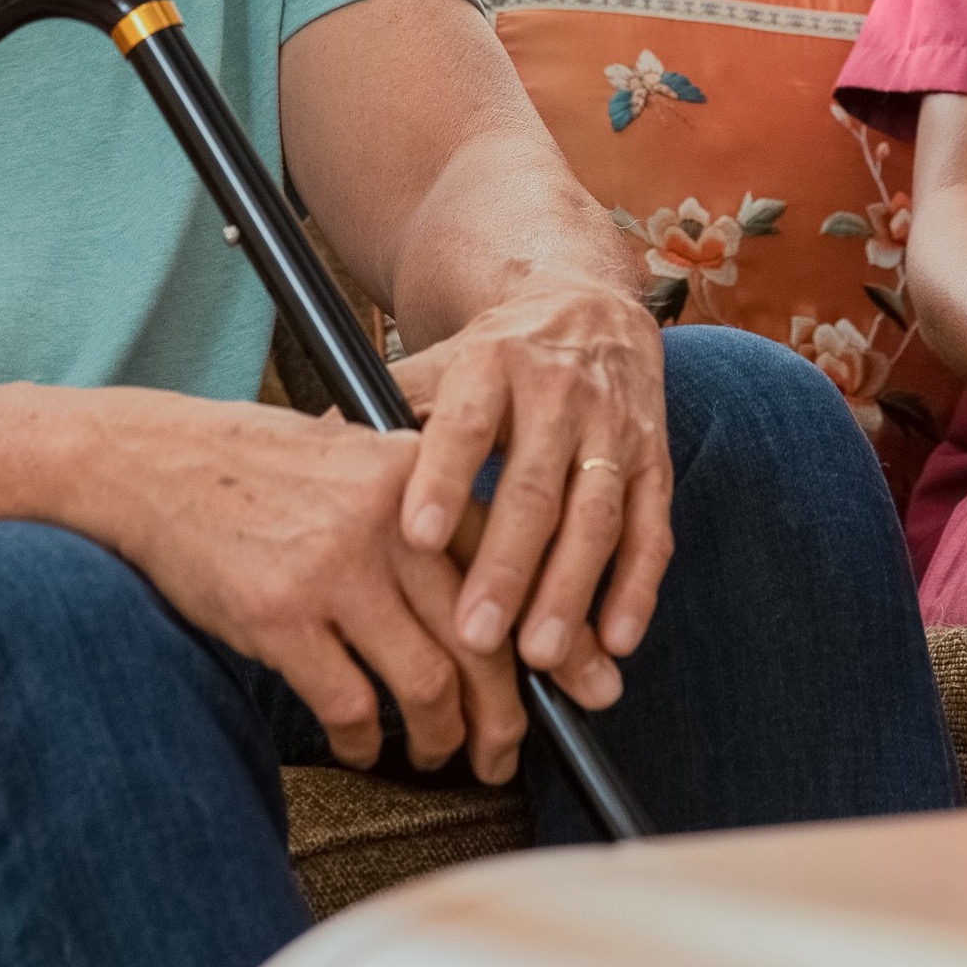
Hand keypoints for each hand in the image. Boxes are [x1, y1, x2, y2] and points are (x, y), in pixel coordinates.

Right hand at [92, 395, 527, 779]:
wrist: (153, 462)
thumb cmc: (255, 466)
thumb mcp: (355, 460)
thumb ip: (421, 511)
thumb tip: (490, 591)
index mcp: (416, 479)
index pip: (513, 567)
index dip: (553, 637)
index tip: (579, 682)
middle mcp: (388, 523)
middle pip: (483, 639)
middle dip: (507, 714)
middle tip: (507, 751)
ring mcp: (333, 570)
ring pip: (427, 683)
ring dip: (442, 737)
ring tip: (438, 754)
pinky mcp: (279, 616)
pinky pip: (349, 705)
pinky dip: (364, 742)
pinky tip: (361, 747)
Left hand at [390, 277, 670, 707]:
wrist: (588, 309)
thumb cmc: (495, 358)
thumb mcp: (439, 365)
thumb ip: (387, 414)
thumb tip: (311, 452)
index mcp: (490, 367)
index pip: (464, 426)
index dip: (444, 480)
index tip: (417, 538)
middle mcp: (558, 394)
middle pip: (532, 487)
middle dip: (507, 566)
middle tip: (475, 637)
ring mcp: (613, 430)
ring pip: (595, 516)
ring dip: (571, 590)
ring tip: (543, 657)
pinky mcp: (655, 461)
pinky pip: (652, 529)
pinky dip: (638, 587)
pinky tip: (616, 640)